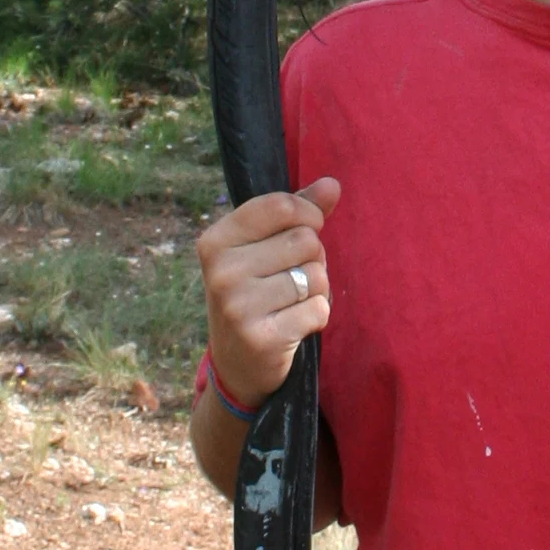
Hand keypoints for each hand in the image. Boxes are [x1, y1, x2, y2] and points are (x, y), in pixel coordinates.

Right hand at [197, 177, 339, 411]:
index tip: (307, 228)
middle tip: (291, 279)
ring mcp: (237, 307)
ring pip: (316, 275)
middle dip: (312, 258)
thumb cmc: (256, 293)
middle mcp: (221, 272)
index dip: (308, 214)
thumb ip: (298, 213)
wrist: (238, 365)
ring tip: (291, 302)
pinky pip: (318, 309)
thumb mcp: (265, 248)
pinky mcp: (261, 338)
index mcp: (216, 241)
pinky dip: (317, 315)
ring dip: (316, 289)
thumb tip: (333, 184)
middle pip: (305, 240)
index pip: (281, 205)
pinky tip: (295, 325)